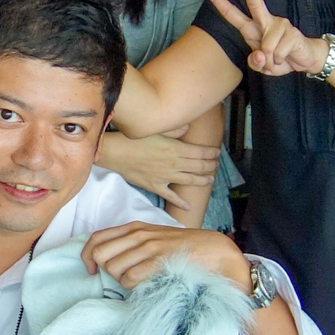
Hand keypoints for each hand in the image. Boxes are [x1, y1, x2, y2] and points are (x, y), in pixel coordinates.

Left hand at [81, 222, 250, 290]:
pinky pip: (130, 278)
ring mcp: (148, 247)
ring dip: (120, 280)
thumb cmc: (183, 248)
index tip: (93, 270)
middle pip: (100, 254)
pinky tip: (145, 285)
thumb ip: (132, 245)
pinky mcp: (158, 261)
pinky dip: (132, 287)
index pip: (96, 238)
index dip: (87, 256)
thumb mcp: (154, 238)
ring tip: (137, 280)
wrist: (214, 250)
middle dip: (104, 270)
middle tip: (120, 277)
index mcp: (134, 227)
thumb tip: (107, 260)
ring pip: (113, 268)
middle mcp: (138, 234)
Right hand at [97, 128, 217, 211]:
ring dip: (202, 180)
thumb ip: (175, 130)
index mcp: (176, 148)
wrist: (117, 153)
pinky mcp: (155, 186)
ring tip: (210, 180)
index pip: (200, 152)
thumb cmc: (135, 138)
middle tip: (216, 165)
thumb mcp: (156, 129)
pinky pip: (171, 196)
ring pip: (190, 181)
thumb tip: (188, 128)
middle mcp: (174, 164)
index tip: (217, 153)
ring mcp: (166, 177)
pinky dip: (180, 202)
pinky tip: (188, 207)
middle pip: (198, 166)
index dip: (211, 153)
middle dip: (210, 166)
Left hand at [204, 0, 325, 76]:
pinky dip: (279, 61)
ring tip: (277, 60)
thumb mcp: (262, 66)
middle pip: (255, 3)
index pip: (232, 13)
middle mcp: (265, 22)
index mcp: (252, 28)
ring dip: (270, 61)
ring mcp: (280, 25)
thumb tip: (260, 55)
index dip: (219, 1)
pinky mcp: (292, 32)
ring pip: (266, 47)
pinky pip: (278, 53)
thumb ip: (255, 63)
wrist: (305, 60)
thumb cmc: (280, 59)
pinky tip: (287, 57)